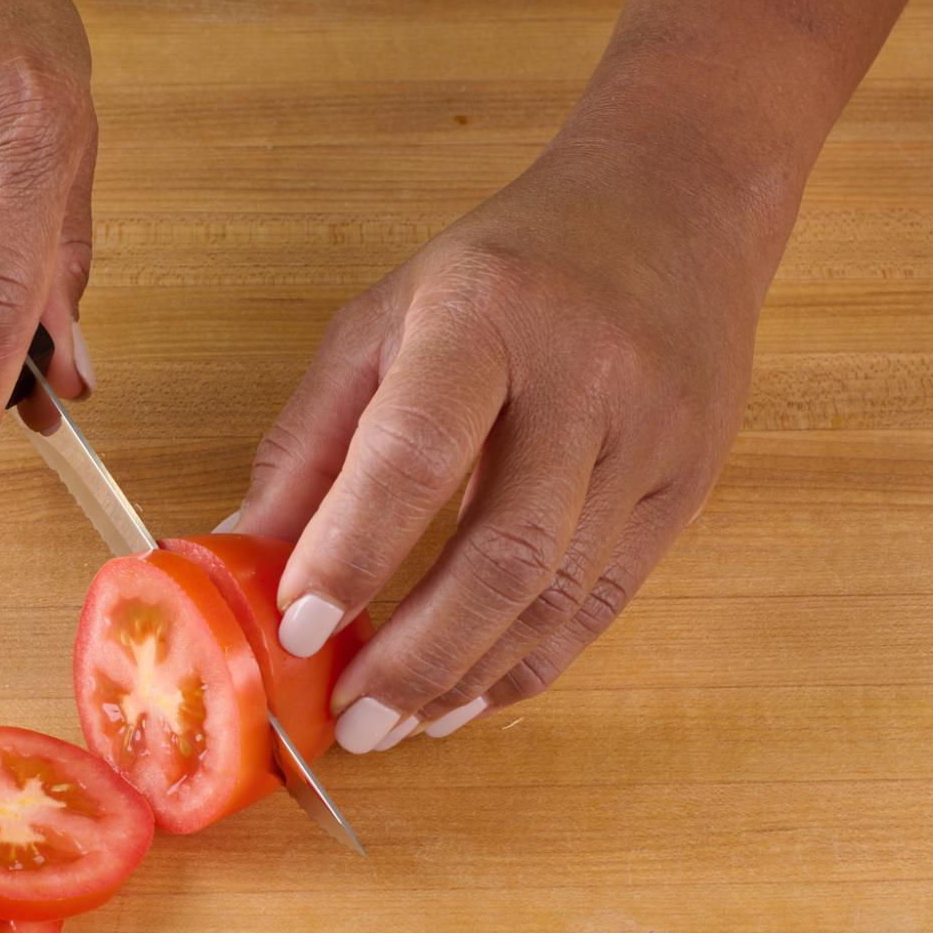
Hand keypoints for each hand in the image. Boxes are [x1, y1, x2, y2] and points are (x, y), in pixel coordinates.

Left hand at [230, 143, 782, 751]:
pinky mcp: (688, 484)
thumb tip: (244, 558)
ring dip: (467, 676)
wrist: (674, 209)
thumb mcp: (384, 321)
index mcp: (486, 314)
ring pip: (557, 593)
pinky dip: (528, 664)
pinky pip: (603, 602)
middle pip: (503, 550)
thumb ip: (312, 441)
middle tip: (351, 720)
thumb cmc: (505, 269)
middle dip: (416, 654)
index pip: (416, 452)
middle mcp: (583, 374)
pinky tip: (469, 696)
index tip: (297, 630)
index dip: (353, 551)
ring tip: (397, 723)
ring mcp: (651, 435)